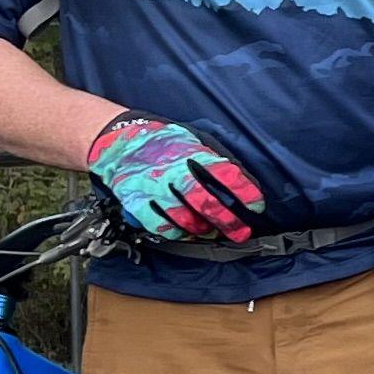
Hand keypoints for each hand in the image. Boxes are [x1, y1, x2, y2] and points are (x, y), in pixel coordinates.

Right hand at [84, 110, 262, 243]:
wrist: (117, 141)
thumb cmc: (161, 142)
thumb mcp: (192, 141)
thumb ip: (214, 159)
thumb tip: (242, 179)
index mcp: (190, 153)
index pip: (224, 173)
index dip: (244, 191)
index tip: (257, 205)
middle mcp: (173, 171)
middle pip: (206, 202)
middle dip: (228, 221)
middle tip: (241, 232)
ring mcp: (153, 188)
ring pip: (184, 218)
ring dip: (203, 229)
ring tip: (212, 233)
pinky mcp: (136, 202)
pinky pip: (159, 225)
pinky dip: (175, 232)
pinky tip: (185, 233)